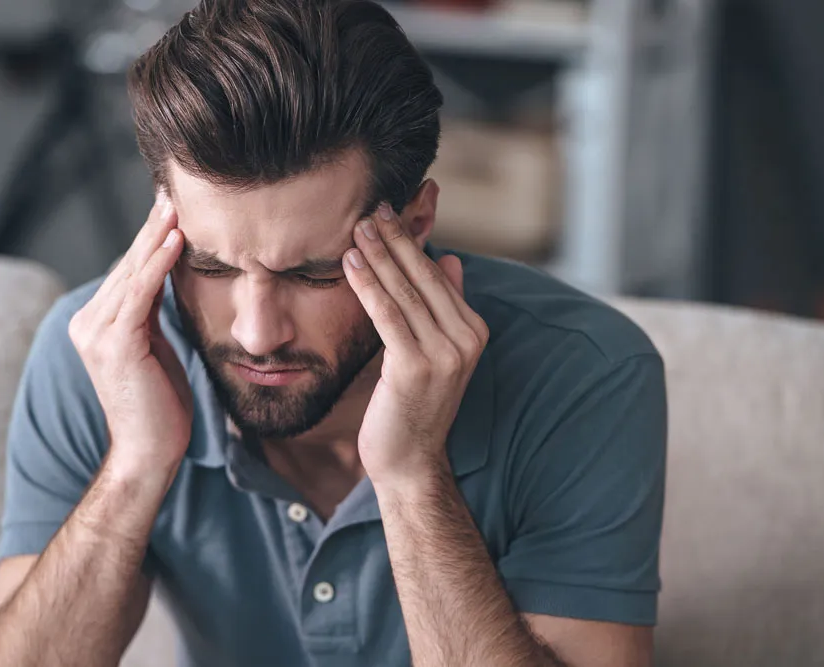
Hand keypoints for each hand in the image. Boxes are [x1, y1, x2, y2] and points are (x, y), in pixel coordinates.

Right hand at [68, 194, 190, 479]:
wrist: (150, 451)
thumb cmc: (161, 404)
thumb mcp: (157, 347)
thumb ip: (154, 314)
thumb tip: (170, 279)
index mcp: (97, 323)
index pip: (129, 271)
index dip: (150, 238)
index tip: (171, 205)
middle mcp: (89, 322)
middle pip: (129, 265)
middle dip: (153, 227)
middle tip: (173, 190)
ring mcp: (97, 333)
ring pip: (133, 273)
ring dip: (157, 236)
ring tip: (177, 204)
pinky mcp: (115, 344)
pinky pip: (140, 294)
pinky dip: (158, 264)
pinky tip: (176, 239)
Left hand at [343, 203, 488, 486]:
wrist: (410, 461)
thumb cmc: (414, 405)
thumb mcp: (435, 351)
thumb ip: (445, 306)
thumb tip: (449, 258)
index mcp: (473, 330)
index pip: (437, 275)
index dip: (411, 242)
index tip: (389, 212)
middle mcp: (465, 339)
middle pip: (423, 277)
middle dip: (395, 239)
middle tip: (372, 207)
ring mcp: (444, 354)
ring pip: (405, 292)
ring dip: (378, 255)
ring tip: (358, 226)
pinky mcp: (415, 366)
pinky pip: (388, 315)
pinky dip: (368, 285)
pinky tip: (350, 263)